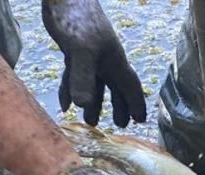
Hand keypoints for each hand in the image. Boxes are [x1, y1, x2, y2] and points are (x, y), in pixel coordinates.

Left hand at [41, 0, 145, 126]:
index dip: (135, 103)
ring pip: (95, 84)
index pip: (129, 86)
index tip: (139, 120)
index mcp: (113, 61)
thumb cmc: (77, 19)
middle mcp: (104, 60)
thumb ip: (83, 77)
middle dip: (118, 106)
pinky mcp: (73, 51)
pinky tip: (66, 103)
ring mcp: (89, 56)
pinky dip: (71, 90)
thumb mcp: (81, 50)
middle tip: (119, 125)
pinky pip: (75, 76)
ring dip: (93, 102)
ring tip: (90, 121)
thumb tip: (83, 105)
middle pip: (115, 87)